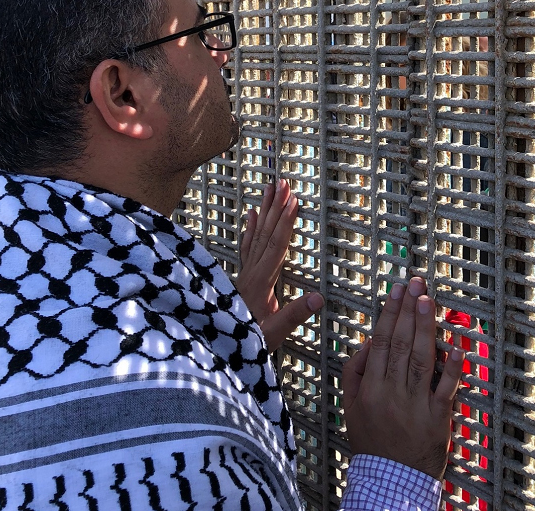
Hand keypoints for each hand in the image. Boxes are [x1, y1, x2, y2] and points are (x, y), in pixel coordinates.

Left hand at [236, 179, 323, 350]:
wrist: (216, 351)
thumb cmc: (246, 344)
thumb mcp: (271, 335)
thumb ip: (293, 316)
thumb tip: (318, 298)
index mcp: (260, 283)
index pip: (276, 246)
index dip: (286, 223)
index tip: (294, 201)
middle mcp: (250, 273)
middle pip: (265, 234)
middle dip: (276, 207)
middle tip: (284, 183)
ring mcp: (245, 274)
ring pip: (256, 235)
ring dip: (266, 211)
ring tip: (270, 189)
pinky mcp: (243, 278)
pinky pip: (247, 246)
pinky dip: (251, 228)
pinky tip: (252, 214)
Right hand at [342, 277, 464, 479]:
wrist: (391, 480)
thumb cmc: (372, 440)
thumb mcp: (351, 406)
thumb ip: (355, 372)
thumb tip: (369, 344)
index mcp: (371, 387)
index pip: (381, 341)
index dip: (389, 313)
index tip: (396, 291)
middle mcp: (393, 392)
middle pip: (400, 343)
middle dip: (408, 309)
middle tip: (415, 284)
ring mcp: (416, 404)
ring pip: (421, 358)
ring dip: (425, 327)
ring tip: (427, 301)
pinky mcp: (438, 417)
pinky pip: (445, 388)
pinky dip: (451, 368)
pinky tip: (455, 346)